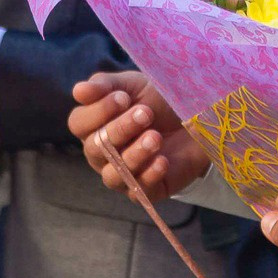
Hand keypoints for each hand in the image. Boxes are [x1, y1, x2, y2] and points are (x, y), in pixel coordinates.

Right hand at [70, 72, 209, 203]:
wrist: (198, 117)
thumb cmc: (158, 100)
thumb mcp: (132, 85)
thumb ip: (105, 85)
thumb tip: (79, 91)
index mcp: (94, 127)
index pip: (78, 124)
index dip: (98, 111)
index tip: (123, 97)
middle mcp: (102, 154)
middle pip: (95, 149)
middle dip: (121, 129)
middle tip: (146, 113)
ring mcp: (122, 174)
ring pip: (113, 175)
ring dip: (134, 154)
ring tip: (155, 137)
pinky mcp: (147, 190)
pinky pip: (138, 191)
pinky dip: (149, 175)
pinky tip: (163, 160)